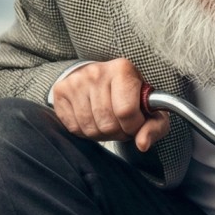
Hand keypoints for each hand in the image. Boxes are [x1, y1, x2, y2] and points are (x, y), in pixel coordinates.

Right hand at [50, 59, 169, 153]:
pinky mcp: (60, 91)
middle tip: (121, 124)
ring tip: (108, 122)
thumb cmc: (131, 97)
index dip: (133, 127)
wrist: (104, 80)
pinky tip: (94, 120)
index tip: (135, 124)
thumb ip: (154, 127)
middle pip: (107, 123)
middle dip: (118, 132)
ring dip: (102, 134)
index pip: (126, 111)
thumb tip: (142, 144)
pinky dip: (86, 132)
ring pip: (90, 128)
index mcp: (123, 70)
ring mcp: (76, 81)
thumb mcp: (151, 110)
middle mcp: (97, 72)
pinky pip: (73, 127)